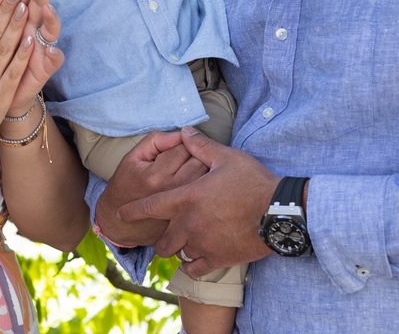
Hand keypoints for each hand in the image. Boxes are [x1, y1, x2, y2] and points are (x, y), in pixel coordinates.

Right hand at [95, 130, 207, 246]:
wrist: (122, 224)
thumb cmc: (127, 185)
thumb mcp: (133, 157)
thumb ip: (156, 140)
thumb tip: (183, 133)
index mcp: (157, 176)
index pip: (184, 146)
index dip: (181, 142)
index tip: (173, 148)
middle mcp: (174, 191)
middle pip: (200, 159)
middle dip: (194, 153)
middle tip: (182, 159)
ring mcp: (185, 204)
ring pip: (207, 175)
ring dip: (203, 167)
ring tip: (187, 170)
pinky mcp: (191, 214)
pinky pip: (206, 191)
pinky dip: (205, 184)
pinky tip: (193, 185)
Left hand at [119, 127, 279, 276]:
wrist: (278, 212)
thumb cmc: (251, 181)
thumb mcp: (225, 158)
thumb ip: (200, 146)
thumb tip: (184, 131)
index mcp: (186, 198)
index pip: (150, 207)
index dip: (133, 211)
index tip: (121, 215)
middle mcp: (188, 224)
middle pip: (162, 240)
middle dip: (161, 237)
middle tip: (166, 234)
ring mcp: (202, 244)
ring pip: (177, 253)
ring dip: (178, 248)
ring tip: (184, 243)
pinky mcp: (217, 259)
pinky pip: (195, 268)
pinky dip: (192, 264)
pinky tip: (197, 258)